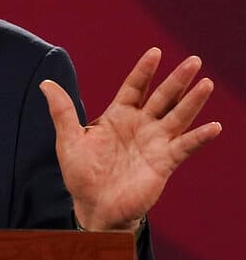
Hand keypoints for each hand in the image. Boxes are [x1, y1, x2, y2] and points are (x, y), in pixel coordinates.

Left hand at [40, 48, 221, 231]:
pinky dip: (199, 137)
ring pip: (178, 117)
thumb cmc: (81, 174)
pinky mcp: (164, 162)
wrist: (94, 207)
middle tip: (194, 60)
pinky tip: (214, 127)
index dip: (144, 70)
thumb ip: (62, 111)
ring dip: (193, 101)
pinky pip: (185, 147)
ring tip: (207, 84)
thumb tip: (46, 83)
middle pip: (162, 97)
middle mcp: (140, 125)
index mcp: (118, 116)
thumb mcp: (69, 140)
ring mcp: (154, 143)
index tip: (155, 52)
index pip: (135, 87)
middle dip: (177, 79)